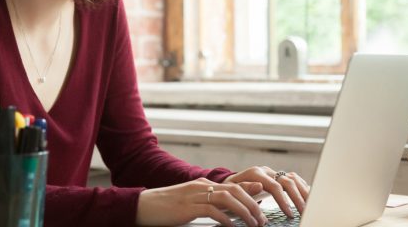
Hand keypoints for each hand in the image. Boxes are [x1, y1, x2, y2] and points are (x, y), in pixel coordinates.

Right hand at [136, 177, 267, 226]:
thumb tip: (226, 213)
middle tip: (262, 219)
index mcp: (202, 184)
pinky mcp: (188, 206)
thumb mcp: (190, 204)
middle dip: (252, 204)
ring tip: (253, 224)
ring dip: (244, 211)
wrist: (143, 206)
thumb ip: (207, 204)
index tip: (264, 203)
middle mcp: (201, 186)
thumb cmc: (165, 208)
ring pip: (227, 198)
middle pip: (234, 190)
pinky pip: (212, 210)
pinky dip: (226, 218)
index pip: (232, 185)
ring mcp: (194, 195)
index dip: (250, 193)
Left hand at [223, 166, 309, 217]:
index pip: (275, 186)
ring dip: (303, 192)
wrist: (229, 184)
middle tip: (305, 212)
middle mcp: (266, 171)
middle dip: (298, 198)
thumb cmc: (230, 191)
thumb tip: (259, 186)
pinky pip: (293, 179)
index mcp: (255, 173)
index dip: (284, 200)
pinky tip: (307, 196)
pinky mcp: (277, 176)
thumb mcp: (233, 191)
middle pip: (288, 181)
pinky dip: (301, 187)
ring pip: (293, 178)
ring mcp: (273, 172)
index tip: (290, 214)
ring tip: (310, 205)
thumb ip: (245, 188)